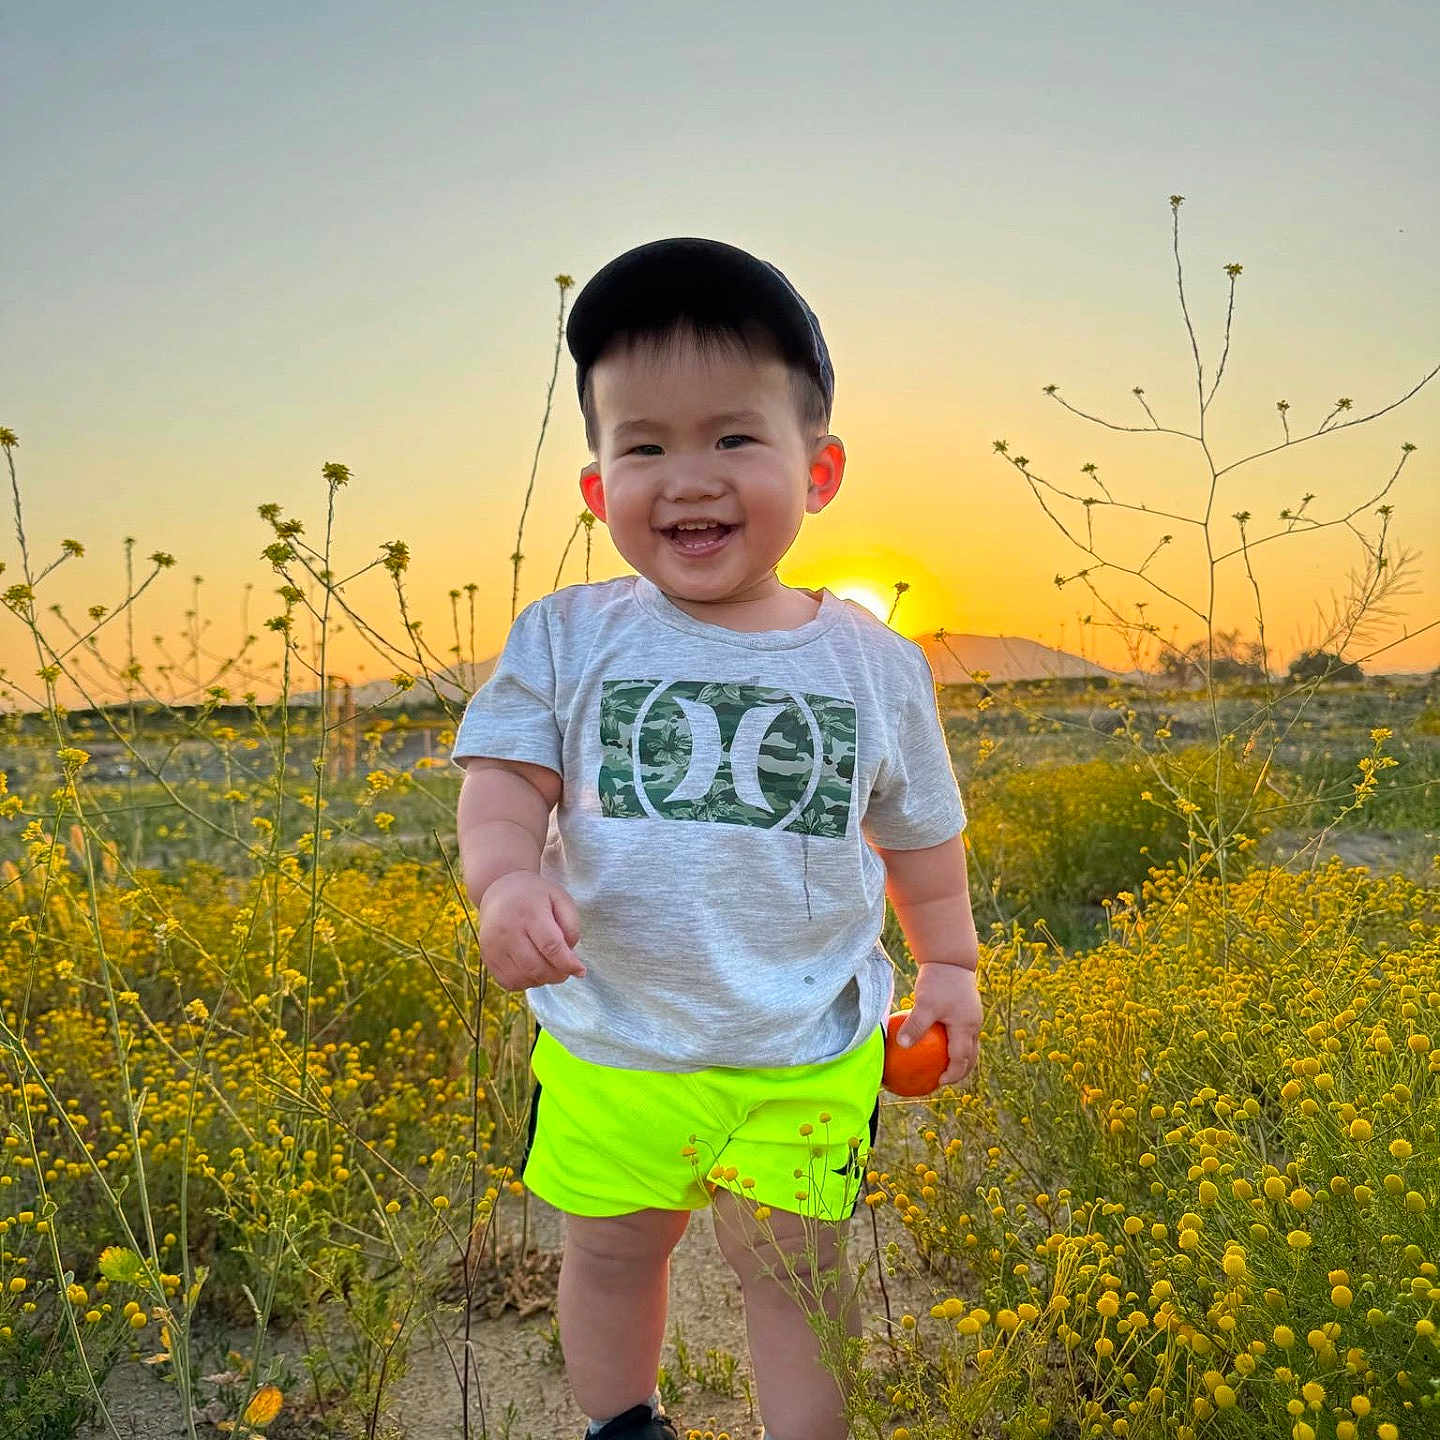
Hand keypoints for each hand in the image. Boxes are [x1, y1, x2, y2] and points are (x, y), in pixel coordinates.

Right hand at [476, 871, 585, 991]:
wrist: (500, 889)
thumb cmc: (536, 896)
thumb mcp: (560, 899)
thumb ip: (571, 926)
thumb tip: (569, 956)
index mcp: (528, 913)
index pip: (551, 946)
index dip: (568, 963)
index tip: (581, 970)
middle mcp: (507, 930)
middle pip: (536, 967)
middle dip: (557, 975)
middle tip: (566, 970)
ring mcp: (493, 945)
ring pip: (522, 978)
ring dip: (542, 980)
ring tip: (551, 968)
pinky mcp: (487, 957)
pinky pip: (508, 982)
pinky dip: (525, 982)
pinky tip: (534, 970)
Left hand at [897, 962, 981, 1085]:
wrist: (951, 957)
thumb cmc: (938, 980)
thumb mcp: (925, 1003)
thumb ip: (916, 1025)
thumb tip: (903, 1045)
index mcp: (966, 1028)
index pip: (962, 1059)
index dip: (952, 1074)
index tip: (939, 1082)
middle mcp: (973, 1025)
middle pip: (971, 1056)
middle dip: (961, 1070)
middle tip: (944, 1079)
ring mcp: (972, 1016)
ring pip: (969, 1044)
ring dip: (959, 1057)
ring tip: (942, 1065)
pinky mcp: (966, 1008)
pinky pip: (962, 1031)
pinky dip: (954, 1041)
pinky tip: (935, 1039)